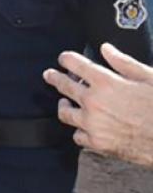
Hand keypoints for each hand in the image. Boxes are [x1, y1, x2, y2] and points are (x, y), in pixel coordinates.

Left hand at [43, 43, 152, 166]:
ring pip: (65, 113)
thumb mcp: (148, 77)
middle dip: (54, 78)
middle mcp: (93, 102)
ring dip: (64, 106)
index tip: (63, 59)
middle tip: (49, 75)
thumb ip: (123, 63)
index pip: (74, 64)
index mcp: (105, 82)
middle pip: (63, 86)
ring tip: (65, 104)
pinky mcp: (97, 143)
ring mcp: (93, 123)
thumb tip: (106, 49)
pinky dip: (80, 130)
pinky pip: (77, 135)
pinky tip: (84, 127)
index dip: (66, 59)